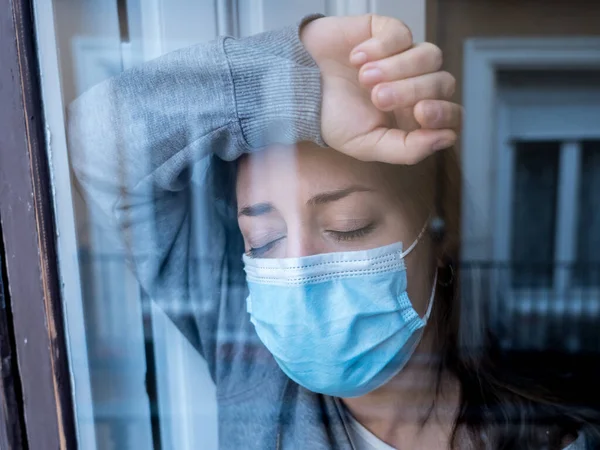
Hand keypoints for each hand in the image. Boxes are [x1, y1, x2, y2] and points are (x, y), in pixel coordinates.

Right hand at [301, 15, 460, 164]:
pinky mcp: (388, 32)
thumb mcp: (366, 145)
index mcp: (413, 117)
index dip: (445, 113)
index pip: (452, 114)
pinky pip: (402, 34)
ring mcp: (404, 56)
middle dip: (411, 90)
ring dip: (397, 68)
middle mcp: (415, 85)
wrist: (297, 87)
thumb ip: (407, 150)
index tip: (422, 113)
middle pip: (443, 82)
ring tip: (365, 78)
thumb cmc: (330, 117)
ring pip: (430, 55)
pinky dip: (380, 47)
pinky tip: (356, 58)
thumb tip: (448, 138)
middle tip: (377, 97)